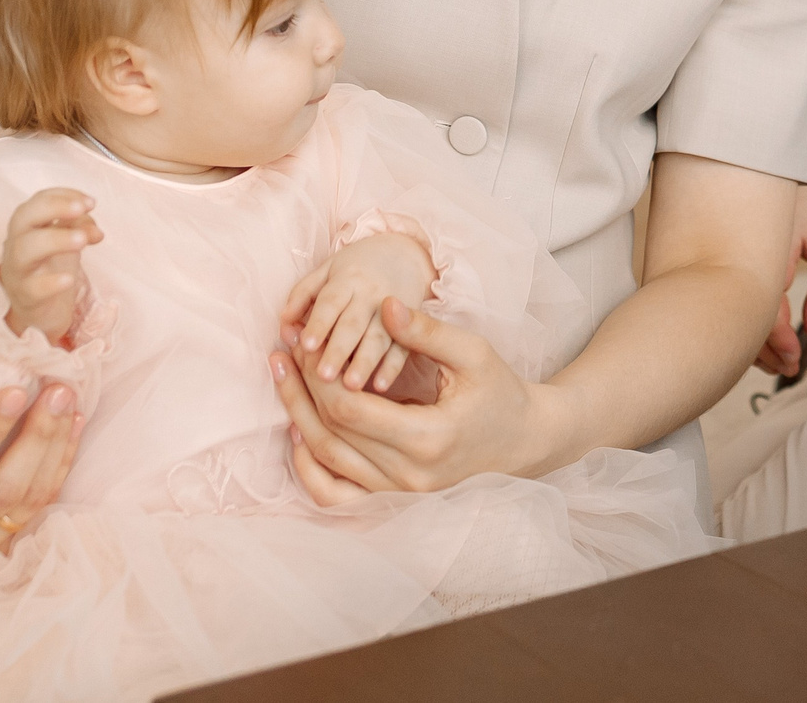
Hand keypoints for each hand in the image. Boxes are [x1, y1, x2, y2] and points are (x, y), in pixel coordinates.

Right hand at [0, 188, 100, 344]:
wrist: (39, 311)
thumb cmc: (50, 267)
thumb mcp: (67, 242)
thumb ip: (81, 228)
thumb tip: (96, 232)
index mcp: (27, 227)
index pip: (37, 201)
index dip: (62, 196)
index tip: (90, 202)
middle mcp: (16, 244)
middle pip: (22, 217)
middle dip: (53, 208)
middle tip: (82, 209)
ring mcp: (17, 271)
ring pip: (24, 250)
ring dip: (55, 240)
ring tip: (82, 240)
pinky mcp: (25, 297)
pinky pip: (33, 288)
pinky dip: (50, 282)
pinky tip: (70, 278)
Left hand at [269, 298, 568, 496]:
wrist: (523, 441)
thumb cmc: (501, 392)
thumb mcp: (473, 353)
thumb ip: (427, 332)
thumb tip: (384, 306)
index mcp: (427, 439)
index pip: (349, 411)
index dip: (318, 375)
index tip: (305, 341)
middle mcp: (408, 475)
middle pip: (330, 434)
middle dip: (301, 389)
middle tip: (283, 350)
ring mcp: (398, 494)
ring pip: (327, 462)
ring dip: (297, 418)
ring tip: (283, 376)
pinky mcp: (393, 500)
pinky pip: (335, 495)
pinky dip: (309, 467)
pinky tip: (297, 430)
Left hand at [284, 233, 435, 393]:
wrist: (406, 254)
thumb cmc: (357, 267)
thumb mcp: (328, 269)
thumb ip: (303, 293)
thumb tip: (284, 320)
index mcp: (347, 279)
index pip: (331, 302)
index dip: (319, 323)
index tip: (306, 346)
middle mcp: (370, 295)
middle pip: (354, 324)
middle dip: (339, 350)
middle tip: (323, 376)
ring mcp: (393, 311)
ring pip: (379, 338)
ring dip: (365, 362)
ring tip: (351, 386)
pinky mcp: (410, 326)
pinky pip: (403, 348)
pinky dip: (392, 368)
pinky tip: (381, 386)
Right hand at [755, 183, 806, 377]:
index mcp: (776, 234)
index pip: (764, 295)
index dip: (775, 334)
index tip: (794, 358)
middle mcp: (750, 236)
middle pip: (739, 301)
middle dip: (760, 343)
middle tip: (787, 368)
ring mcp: (739, 240)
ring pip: (733, 296)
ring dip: (751, 333)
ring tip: (779, 361)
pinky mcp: (738, 247)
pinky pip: (736, 285)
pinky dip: (748, 314)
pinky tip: (766, 337)